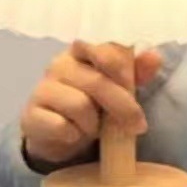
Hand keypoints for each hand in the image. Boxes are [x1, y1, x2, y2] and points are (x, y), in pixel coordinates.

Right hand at [21, 42, 163, 168]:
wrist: (55, 135)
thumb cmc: (91, 107)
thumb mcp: (117, 89)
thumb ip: (136, 72)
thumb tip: (154, 56)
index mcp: (83, 52)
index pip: (106, 50)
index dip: (125, 72)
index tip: (135, 90)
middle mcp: (60, 64)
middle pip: (98, 83)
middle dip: (124, 107)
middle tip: (137, 126)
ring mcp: (43, 88)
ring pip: (81, 107)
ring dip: (94, 125)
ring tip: (93, 129)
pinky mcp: (31, 115)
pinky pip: (62, 127)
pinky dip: (74, 136)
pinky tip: (73, 135)